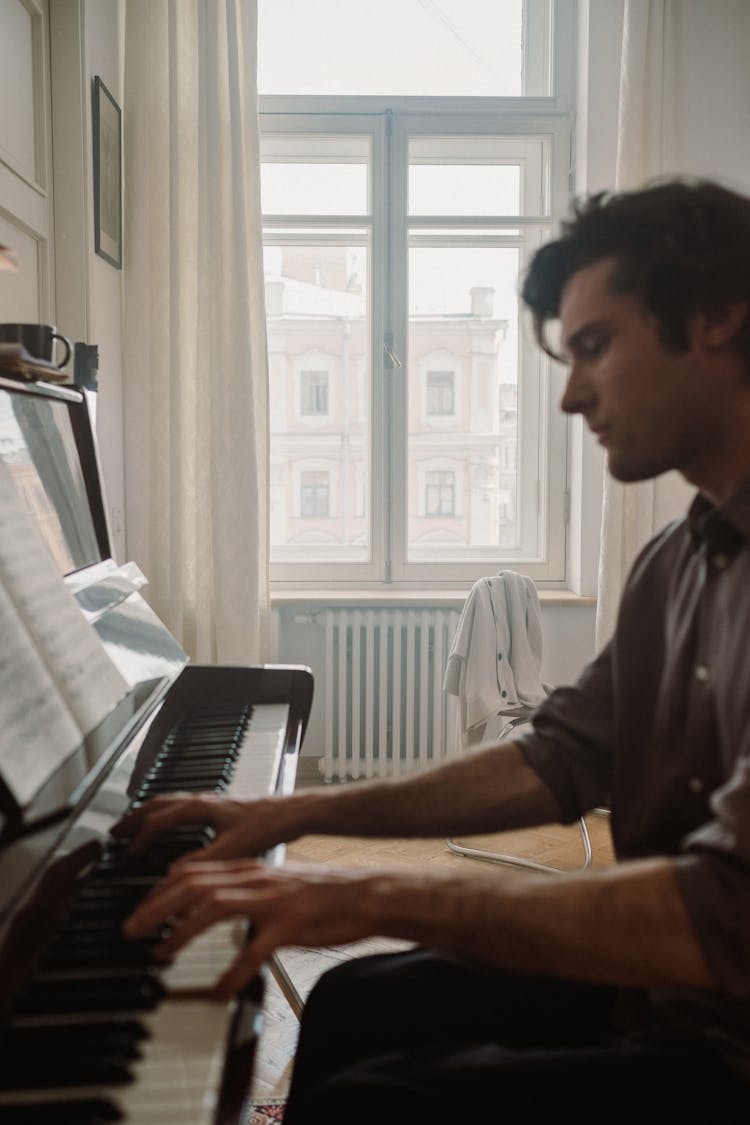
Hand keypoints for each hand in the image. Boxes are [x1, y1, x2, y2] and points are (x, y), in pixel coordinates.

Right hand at [112, 793, 294, 863]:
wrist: (292, 813)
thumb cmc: (266, 826)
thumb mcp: (231, 849)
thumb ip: (200, 863)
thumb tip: (171, 877)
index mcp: (200, 807)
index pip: (159, 820)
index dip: (140, 837)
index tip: (127, 853)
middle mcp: (202, 800)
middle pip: (158, 804)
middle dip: (135, 817)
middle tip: (116, 831)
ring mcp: (211, 802)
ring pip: (170, 802)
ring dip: (149, 813)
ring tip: (136, 825)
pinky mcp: (221, 807)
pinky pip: (183, 806)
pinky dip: (167, 814)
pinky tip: (173, 826)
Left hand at [123, 859, 382, 996]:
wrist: (365, 893)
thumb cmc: (322, 893)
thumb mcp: (275, 883)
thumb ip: (244, 889)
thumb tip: (210, 901)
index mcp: (251, 869)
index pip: (194, 871)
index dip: (160, 889)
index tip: (139, 911)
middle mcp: (256, 878)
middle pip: (194, 884)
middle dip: (156, 907)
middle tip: (131, 930)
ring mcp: (273, 900)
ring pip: (215, 907)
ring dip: (182, 932)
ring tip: (161, 954)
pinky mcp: (291, 924)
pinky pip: (256, 949)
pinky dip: (233, 972)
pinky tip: (220, 991)